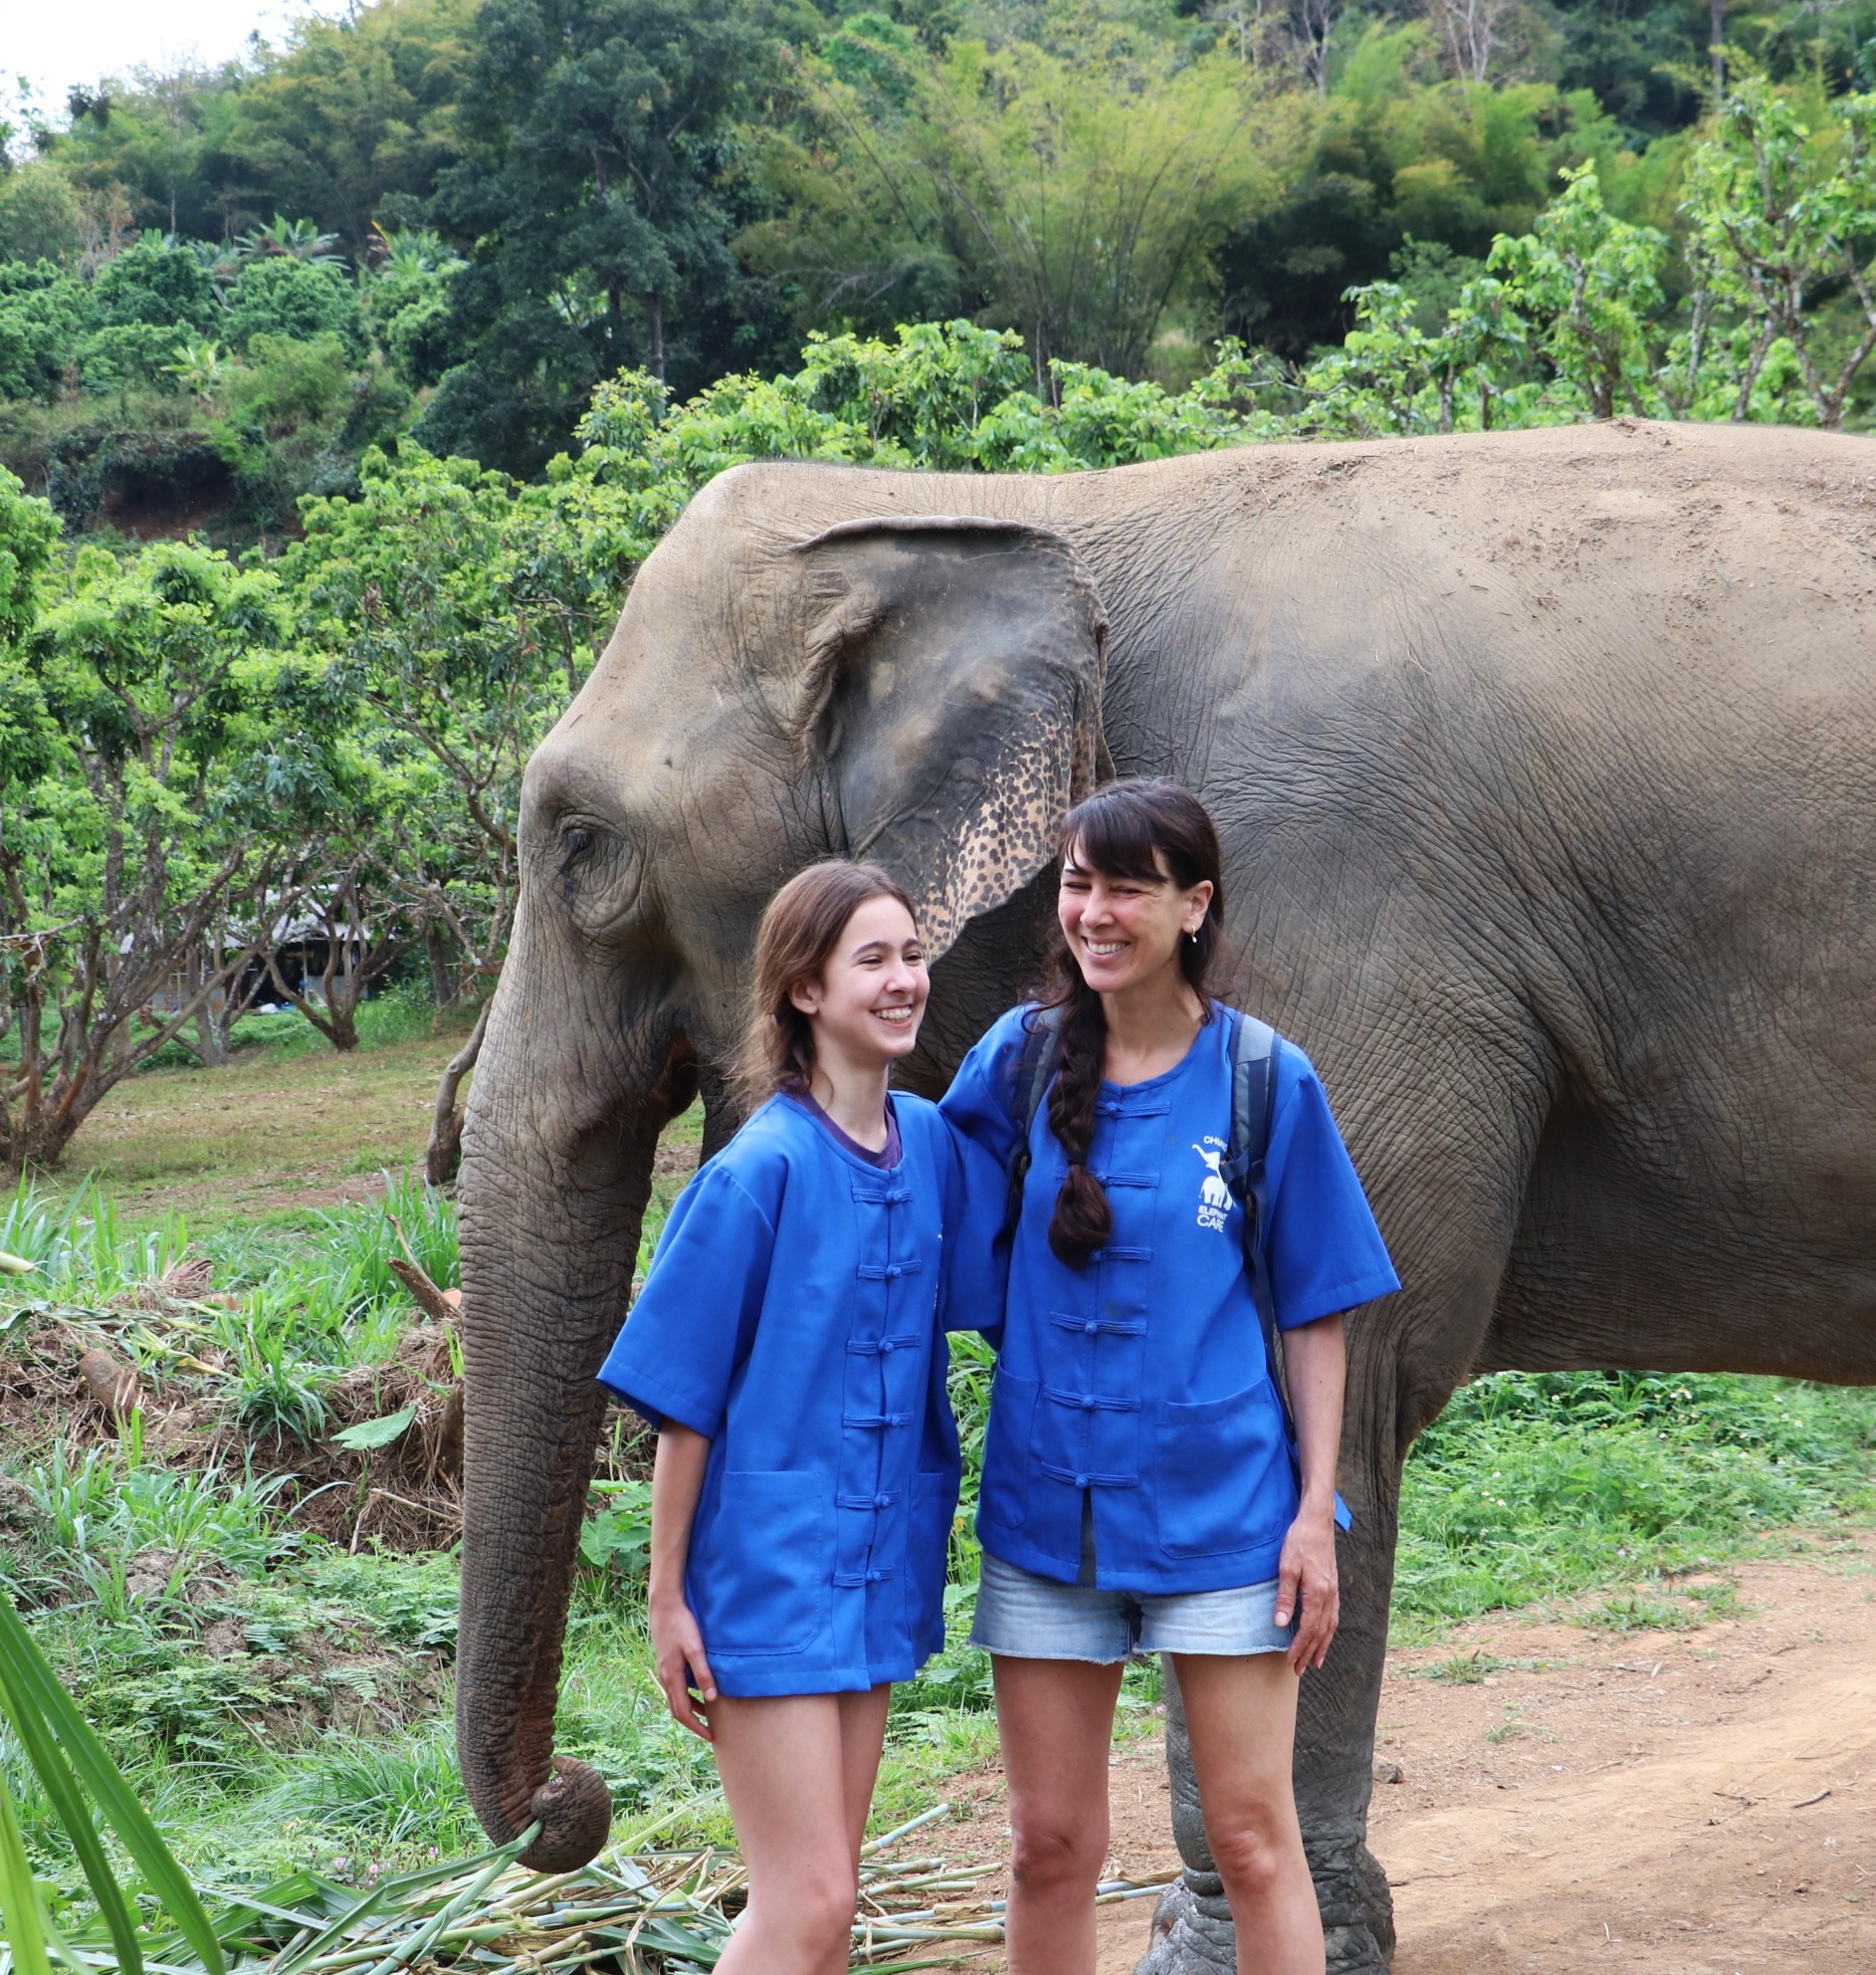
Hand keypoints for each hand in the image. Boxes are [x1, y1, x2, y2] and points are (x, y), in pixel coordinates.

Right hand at [650, 1594, 717, 1739]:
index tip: (710, 1736)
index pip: (683, 1712)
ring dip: (690, 1708)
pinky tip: (698, 1688)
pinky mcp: (666, 1661)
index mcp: (673, 1677)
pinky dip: (686, 1695)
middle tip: (709, 1730)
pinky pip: (675, 1686)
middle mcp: (665, 1677)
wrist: (664, 1605)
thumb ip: (703, 1672)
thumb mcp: (696, 1648)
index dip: (696, 1727)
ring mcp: (664, 1669)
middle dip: (692, 1722)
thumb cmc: (681, 1624)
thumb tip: (712, 1697)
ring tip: (707, 1713)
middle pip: (677, 1708)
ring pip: (675, 1697)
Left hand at [1274, 1505, 1339, 1674]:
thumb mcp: (1286, 1567)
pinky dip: (1330, 1630)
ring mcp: (1334, 1591)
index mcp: (1317, 1592)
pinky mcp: (1333, 1585)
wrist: (1317, 1522)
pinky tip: (1326, 1635)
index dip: (1298, 1646)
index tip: (1289, 1660)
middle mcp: (1329, 1595)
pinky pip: (1334, 1615)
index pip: (1308, 1628)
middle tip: (1299, 1669)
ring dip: (1322, 1645)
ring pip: (1330, 1626)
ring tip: (1315, 1662)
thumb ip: (1285, 1597)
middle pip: (1320, 1631)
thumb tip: (1281, 1623)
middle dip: (1309, 1652)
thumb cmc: (1299, 1542)